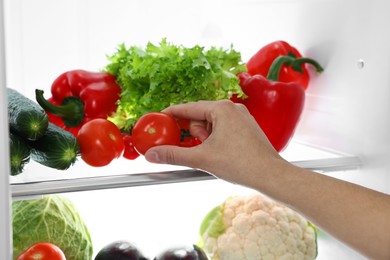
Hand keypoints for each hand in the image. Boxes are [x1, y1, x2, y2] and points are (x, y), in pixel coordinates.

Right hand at [144, 100, 286, 185]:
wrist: (270, 175)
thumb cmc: (241, 164)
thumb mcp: (202, 159)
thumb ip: (174, 155)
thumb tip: (151, 155)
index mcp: (221, 109)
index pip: (187, 108)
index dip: (171, 114)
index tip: (158, 119)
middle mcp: (231, 108)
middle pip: (199, 117)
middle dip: (195, 134)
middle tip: (201, 149)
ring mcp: (240, 117)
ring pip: (210, 125)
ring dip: (206, 139)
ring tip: (215, 154)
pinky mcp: (245, 127)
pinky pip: (222, 129)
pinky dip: (215, 140)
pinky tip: (221, 153)